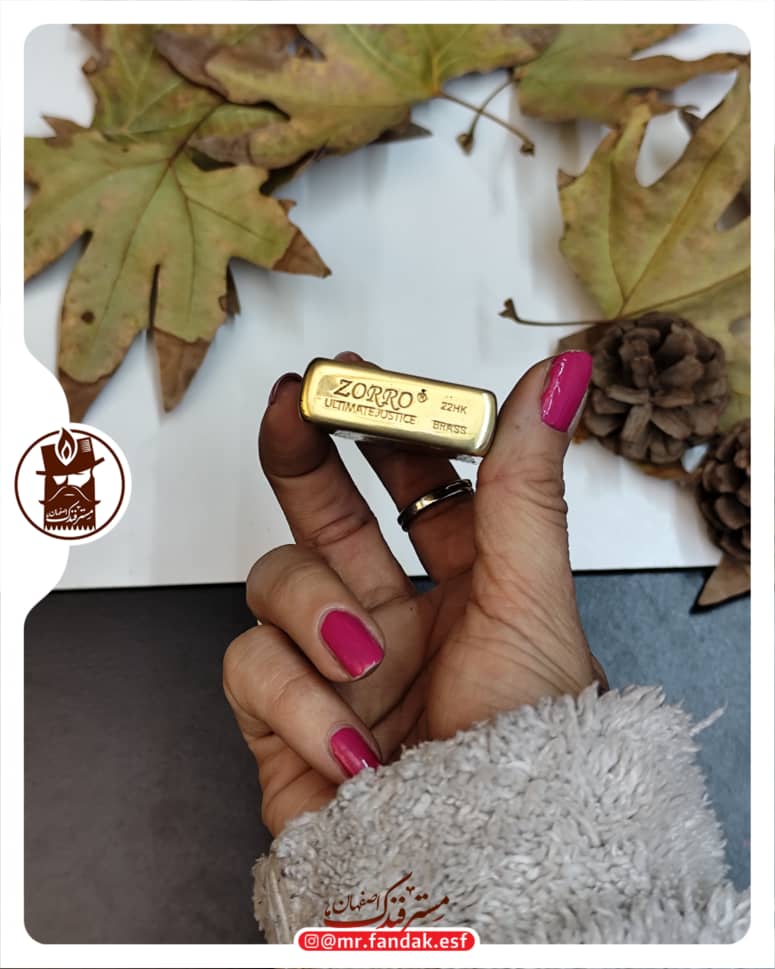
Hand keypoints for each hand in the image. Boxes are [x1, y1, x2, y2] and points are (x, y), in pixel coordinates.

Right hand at [224, 351, 603, 836]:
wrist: (478, 880)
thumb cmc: (527, 761)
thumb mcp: (533, 604)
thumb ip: (525, 486)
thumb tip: (555, 381)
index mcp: (466, 589)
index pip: (417, 488)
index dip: (390, 431)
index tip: (367, 379)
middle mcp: (396, 618)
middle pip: (329, 512)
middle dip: (307, 454)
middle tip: (295, 400)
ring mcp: (333, 664)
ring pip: (275, 578)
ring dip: (314, 608)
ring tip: (365, 656)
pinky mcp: (280, 716)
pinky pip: (247, 663)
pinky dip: (292, 695)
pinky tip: (345, 736)